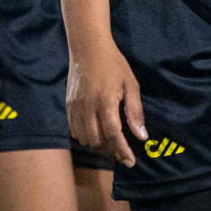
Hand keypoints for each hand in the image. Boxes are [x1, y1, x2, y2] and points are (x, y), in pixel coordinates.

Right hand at [66, 40, 146, 167]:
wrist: (88, 47)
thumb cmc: (114, 63)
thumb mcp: (130, 84)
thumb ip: (135, 111)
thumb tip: (142, 137)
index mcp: (106, 101)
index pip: (114, 135)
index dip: (122, 151)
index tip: (131, 162)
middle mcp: (88, 107)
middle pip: (98, 141)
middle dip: (112, 150)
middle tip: (122, 149)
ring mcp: (76, 107)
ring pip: (85, 139)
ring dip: (98, 144)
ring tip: (109, 141)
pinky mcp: (68, 106)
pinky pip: (74, 131)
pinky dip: (85, 136)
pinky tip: (95, 131)